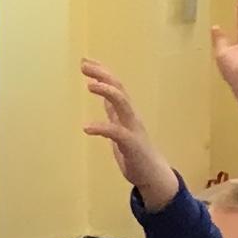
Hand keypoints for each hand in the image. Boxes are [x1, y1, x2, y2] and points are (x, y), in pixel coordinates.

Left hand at [80, 62, 180, 210]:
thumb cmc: (135, 154)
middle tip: (84, 65)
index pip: (115, 86)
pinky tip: (87, 128)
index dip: (101, 72)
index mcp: (126, 113)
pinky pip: (116, 132)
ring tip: (89, 85)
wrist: (153, 177)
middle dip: (102, 75)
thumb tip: (104, 97)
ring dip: (107, 92)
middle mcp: (131, 116)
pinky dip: (101, 128)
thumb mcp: (120, 129)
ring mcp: (133, 129)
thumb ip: (113, 113)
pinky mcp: (132, 145)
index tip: (85, 61)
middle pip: (118, 88)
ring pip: (122, 103)